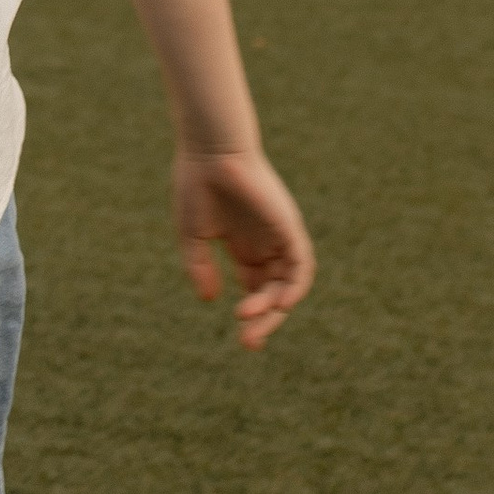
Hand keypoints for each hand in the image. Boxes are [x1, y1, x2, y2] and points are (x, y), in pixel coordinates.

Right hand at [175, 146, 314, 349]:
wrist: (208, 151)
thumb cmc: (196, 185)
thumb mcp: (193, 235)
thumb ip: (200, 268)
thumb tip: (210, 301)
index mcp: (243, 245)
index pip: (256, 289)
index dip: (253, 316)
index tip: (243, 340)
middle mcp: (264, 244)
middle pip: (273, 292)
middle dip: (264, 320)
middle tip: (248, 343)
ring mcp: (278, 236)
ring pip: (288, 283)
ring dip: (275, 307)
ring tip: (251, 321)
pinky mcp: (288, 226)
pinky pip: (301, 263)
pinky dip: (296, 285)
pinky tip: (281, 303)